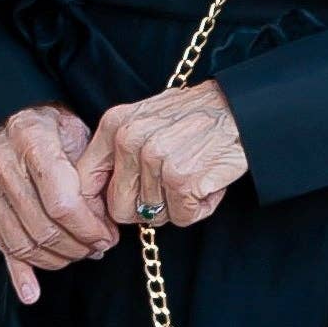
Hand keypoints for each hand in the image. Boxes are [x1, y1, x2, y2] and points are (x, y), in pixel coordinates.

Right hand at [0, 101, 121, 304]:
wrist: (2, 115)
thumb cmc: (46, 124)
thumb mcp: (75, 130)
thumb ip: (91, 170)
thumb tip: (106, 214)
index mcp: (33, 141)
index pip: (63, 203)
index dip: (90, 227)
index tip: (108, 234)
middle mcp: (3, 165)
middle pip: (44, 228)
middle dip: (79, 246)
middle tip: (99, 246)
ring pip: (24, 243)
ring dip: (58, 258)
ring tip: (80, 252)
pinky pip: (1, 247)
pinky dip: (19, 273)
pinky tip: (32, 292)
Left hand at [76, 79, 247, 235]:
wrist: (243, 108)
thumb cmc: (195, 117)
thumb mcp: (145, 119)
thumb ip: (117, 151)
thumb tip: (93, 195)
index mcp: (115, 125)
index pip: (85, 182)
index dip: (96, 208)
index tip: (109, 217)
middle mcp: (130, 140)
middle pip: (120, 209)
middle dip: (145, 207)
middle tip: (170, 186)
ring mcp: (156, 160)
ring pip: (153, 216)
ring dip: (177, 205)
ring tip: (193, 174)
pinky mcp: (182, 180)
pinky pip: (182, 218)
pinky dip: (199, 208)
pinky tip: (208, 183)